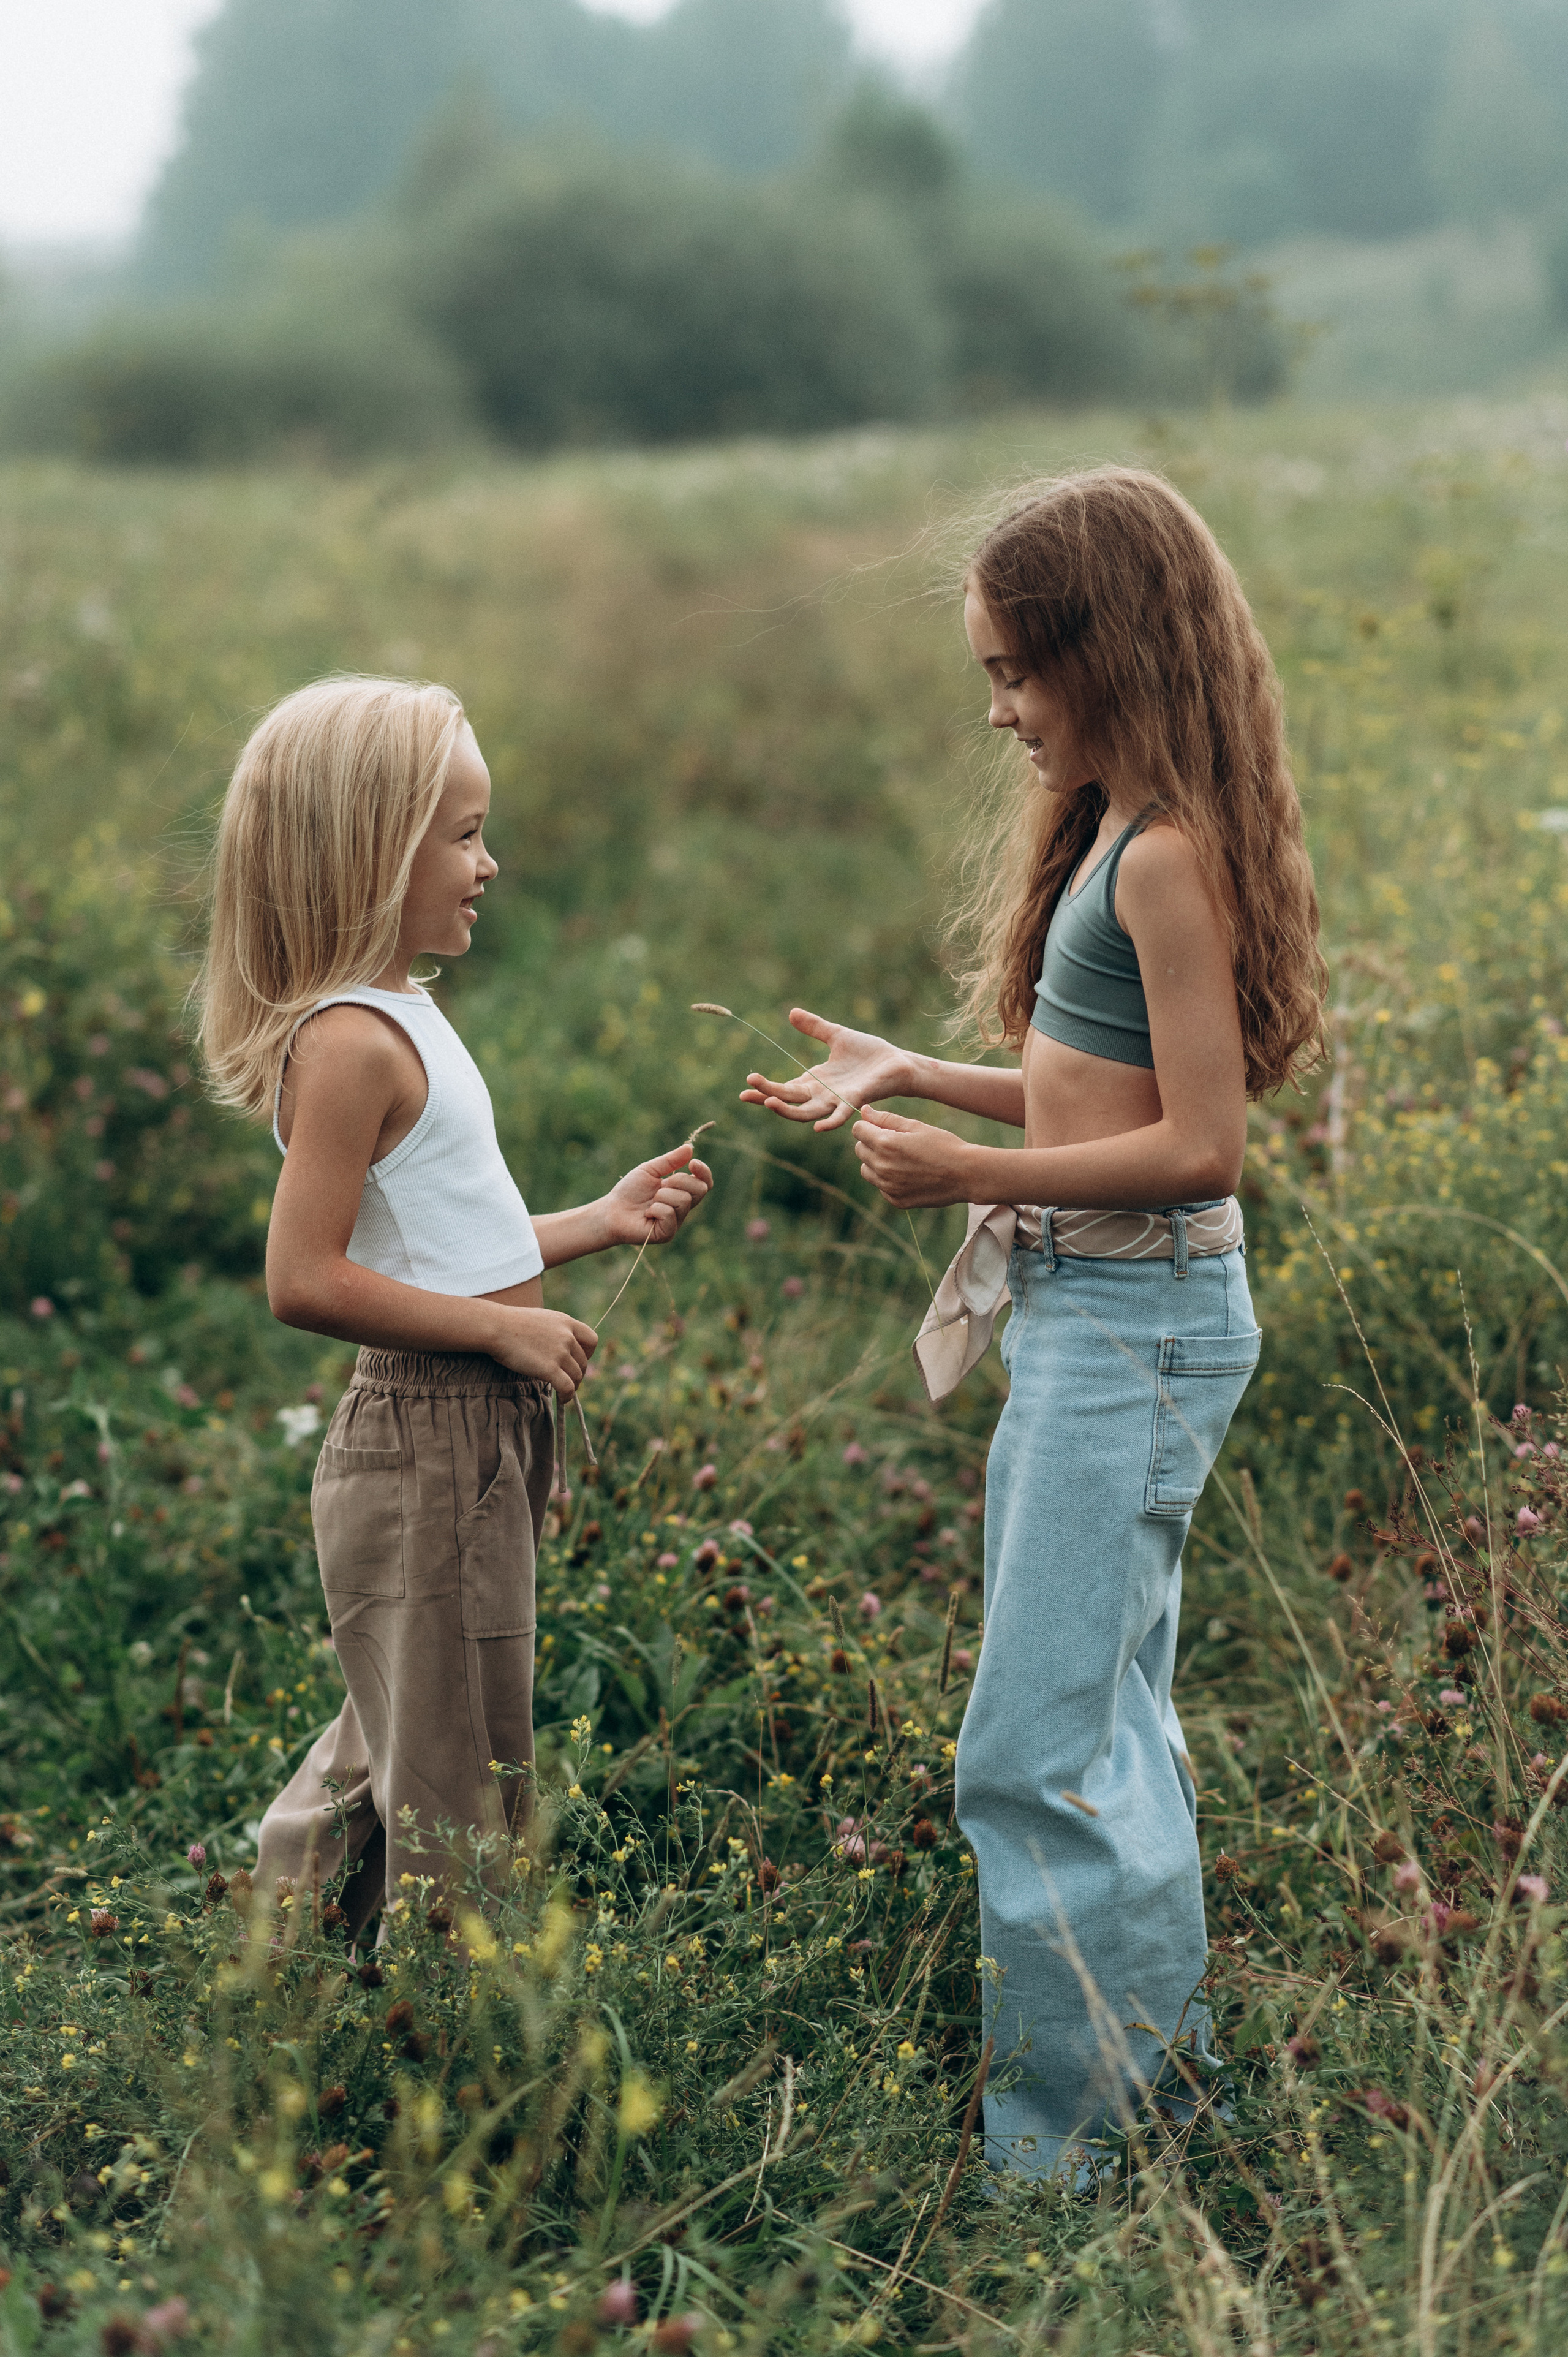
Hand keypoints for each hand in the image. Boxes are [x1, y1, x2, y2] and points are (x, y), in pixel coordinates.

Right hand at [491, 1306, 597, 1398]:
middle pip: (583, 1362)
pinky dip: (567, 1396)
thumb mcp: (541, 1320)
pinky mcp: (550, 1368)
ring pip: (577, 1376)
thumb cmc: (511, 1324)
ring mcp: (560, 1352)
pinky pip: (568, 1387)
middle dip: (578, 1373)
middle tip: (568, 1381)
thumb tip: (558, 1348)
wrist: (496, 1327)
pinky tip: (562, 1399)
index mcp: (566, 1322)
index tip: (577, 1361)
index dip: (587, 1354)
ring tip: (565, 1393)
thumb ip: (554, 1331)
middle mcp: (567, 1336)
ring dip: (573, 1387)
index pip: (591, 1340)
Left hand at [603, 1143, 713, 1246]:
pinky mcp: (667, 1233)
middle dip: (679, 1181)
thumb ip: (670, 1161)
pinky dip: (655, 1209)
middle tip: (660, 1185)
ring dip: (662, 1195)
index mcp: (681, 1192)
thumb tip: (689, 1148)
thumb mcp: (650, 1170)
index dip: (704, 1173)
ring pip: (683, 1200)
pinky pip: (669, 1214)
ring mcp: (676, 1222)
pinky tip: (647, 1213)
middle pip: (699, 1190)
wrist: (611, 1210)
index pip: (704, 1183)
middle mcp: (682, 1208)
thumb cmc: (630, 1191)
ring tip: (650, 1201)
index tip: (693, 1163)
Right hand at [739, 1007, 911, 1132]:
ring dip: (787, 1111)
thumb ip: (814, 1028)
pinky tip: (818, 1128)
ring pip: (807, 1113)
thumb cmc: (868, 1052)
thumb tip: (791, 1012)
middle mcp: (822, 1095)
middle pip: (788, 1101)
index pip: (783, 1088)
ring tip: (769, 1102)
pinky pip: (840, 1115)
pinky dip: (830, 1122)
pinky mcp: (856, 1101)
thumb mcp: (836, 1035)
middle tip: (747, 1090)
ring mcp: (837, 1101)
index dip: (764, 1088)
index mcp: (815, 1082)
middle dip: (767, 1096)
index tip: (746, 1085)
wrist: (896, 1063)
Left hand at [852, 1108, 974, 1208]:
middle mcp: (882, 1167)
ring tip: (902, 1159)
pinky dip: (888, 1180)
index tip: (882, 1127)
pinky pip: (881, 1186)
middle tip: (896, 1142)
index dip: (868, 1126)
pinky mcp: (896, 1200)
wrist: (966, 1174)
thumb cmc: (943, 1145)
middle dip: (872, 1143)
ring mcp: (888, 1187)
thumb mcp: (916, 1126)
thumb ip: (886, 1119)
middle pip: (859, 1150)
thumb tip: (864, 1110)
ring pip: (867, 1170)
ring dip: (877, 1162)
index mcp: (885, 1144)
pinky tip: (909, 1174)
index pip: (857, 1130)